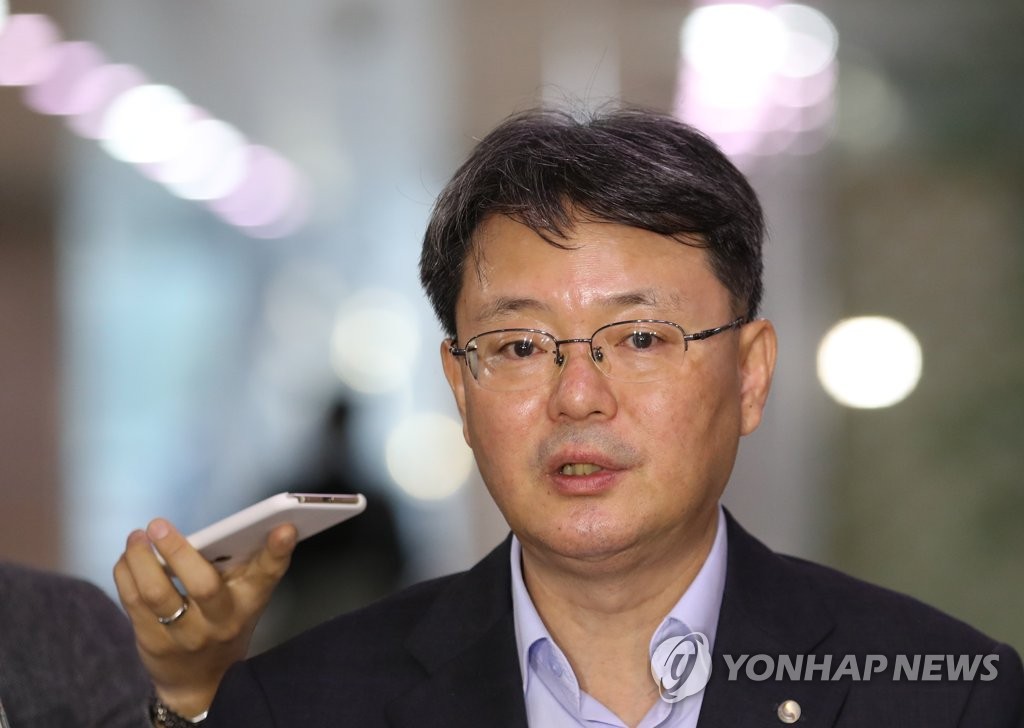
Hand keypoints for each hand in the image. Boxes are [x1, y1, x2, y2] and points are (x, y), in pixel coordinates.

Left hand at [113, 517, 296, 717]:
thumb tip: (224, 528)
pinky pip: (134, 604)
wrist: (203, 683)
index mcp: (249, 602)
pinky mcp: (154, 644)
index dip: (278, 551)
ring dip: (140, 560)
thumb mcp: (243, 599)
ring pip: (158, 594)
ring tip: (136, 537)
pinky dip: (126, 575)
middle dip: (177, 551)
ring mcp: (186, 637)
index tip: (285, 527)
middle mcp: (222, 621)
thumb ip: (239, 566)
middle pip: (203, 585)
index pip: (268, 575)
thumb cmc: (225, 624)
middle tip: (157, 525)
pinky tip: (127, 559)